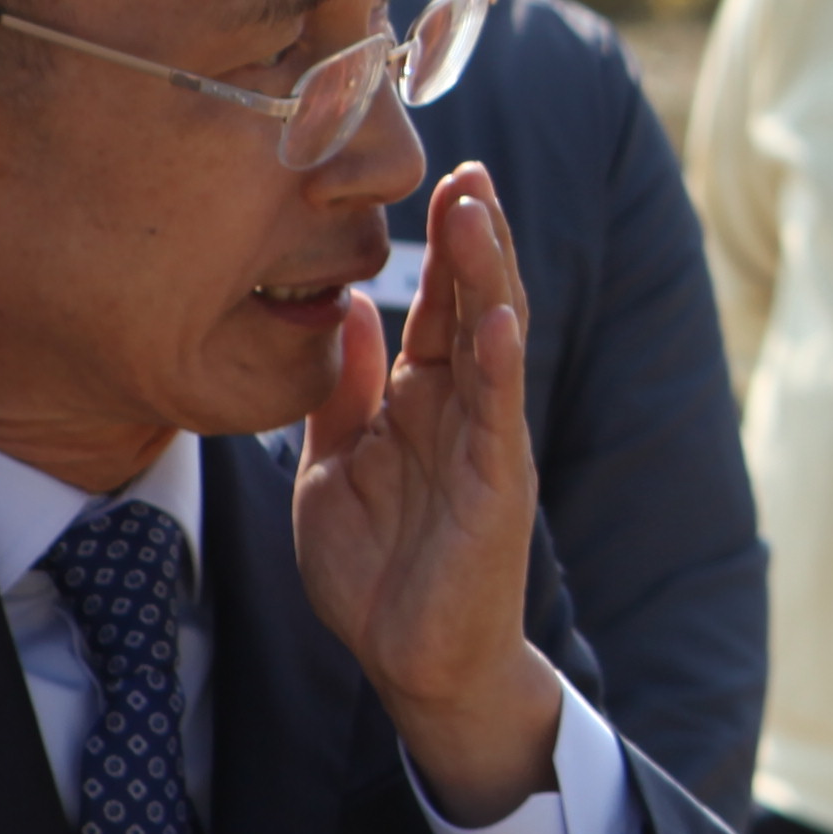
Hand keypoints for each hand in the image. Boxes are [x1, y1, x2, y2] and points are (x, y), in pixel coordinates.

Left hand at [294, 161, 560, 822]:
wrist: (412, 662)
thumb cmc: (378, 573)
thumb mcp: (334, 468)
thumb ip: (342, 394)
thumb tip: (341, 309)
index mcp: (419, 402)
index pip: (435, 306)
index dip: (436, 246)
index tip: (435, 180)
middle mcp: (459, 410)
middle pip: (471, 304)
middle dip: (473, 238)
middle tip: (467, 171)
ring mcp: (485, 443)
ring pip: (492, 341)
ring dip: (489, 276)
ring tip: (480, 212)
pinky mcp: (496, 485)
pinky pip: (498, 414)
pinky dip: (497, 363)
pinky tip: (493, 317)